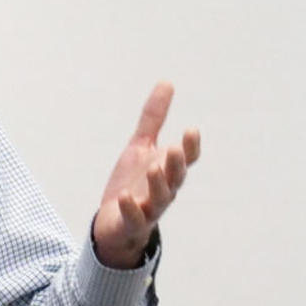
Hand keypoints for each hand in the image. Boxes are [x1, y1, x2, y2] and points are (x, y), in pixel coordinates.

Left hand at [92, 82, 200, 268]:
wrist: (114, 221)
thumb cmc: (133, 182)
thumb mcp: (140, 146)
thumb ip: (153, 118)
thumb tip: (167, 82)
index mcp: (167, 171)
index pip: (185, 159)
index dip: (190, 146)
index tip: (191, 129)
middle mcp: (163, 190)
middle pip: (175, 178)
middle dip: (176, 164)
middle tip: (175, 148)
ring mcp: (149, 208)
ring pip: (160, 198)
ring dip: (158, 184)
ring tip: (153, 168)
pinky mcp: (131, 223)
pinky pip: (134, 218)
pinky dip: (131, 209)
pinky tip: (125, 197)